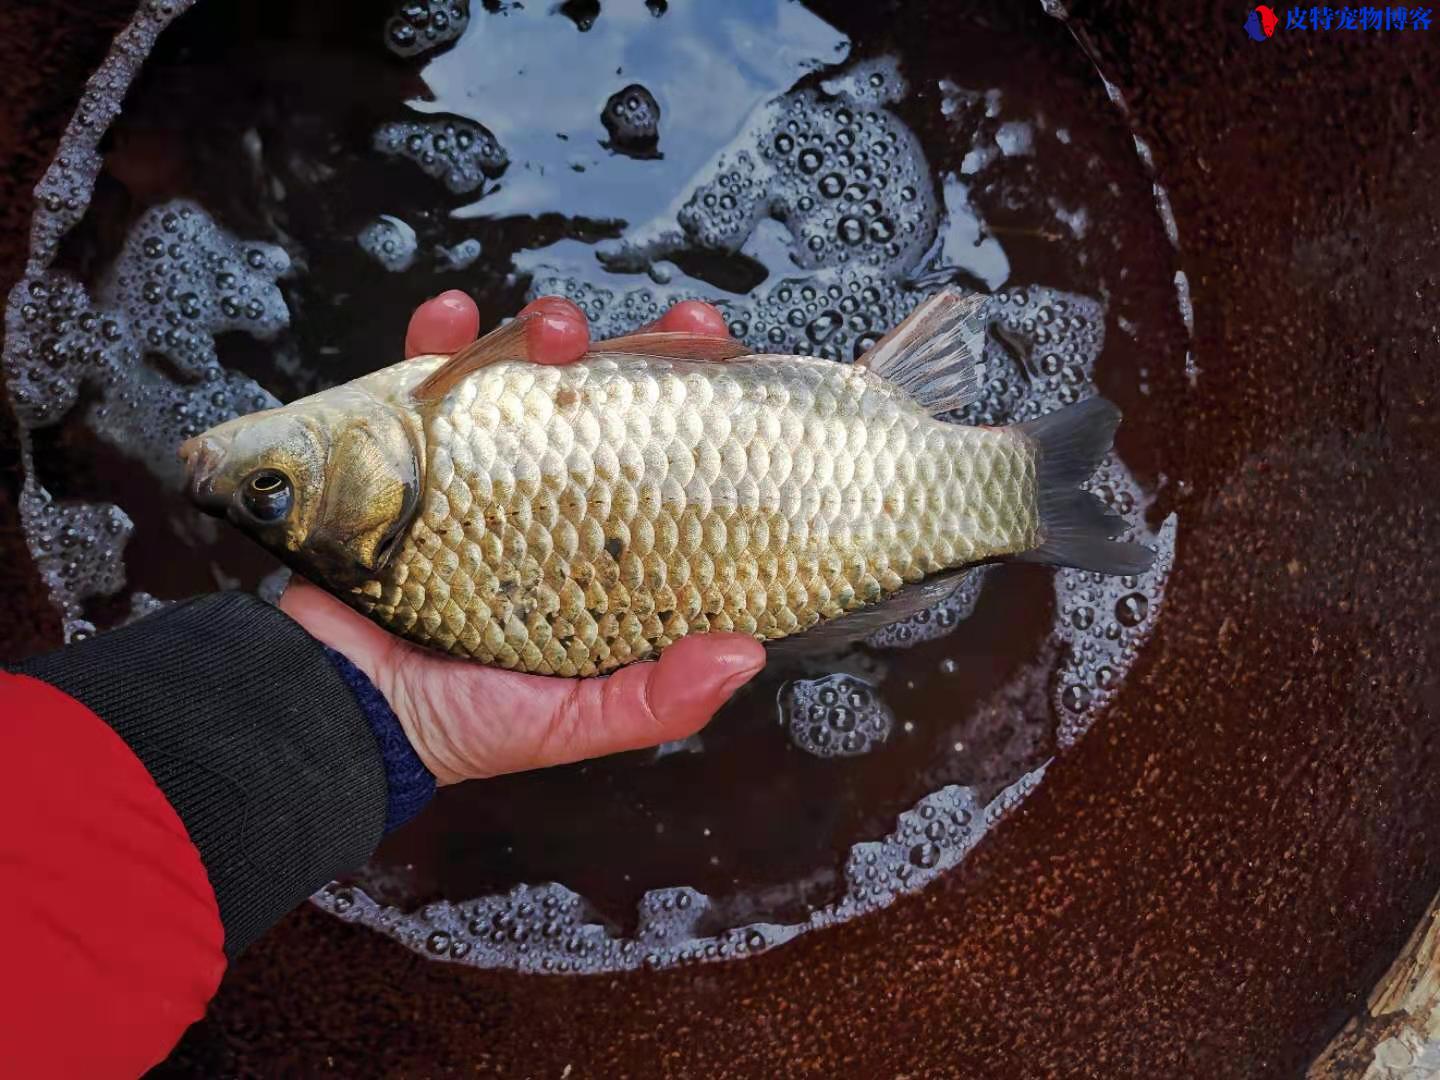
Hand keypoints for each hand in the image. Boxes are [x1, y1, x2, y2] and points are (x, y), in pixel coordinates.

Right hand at [281, 292, 763, 784]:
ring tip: (553, 335)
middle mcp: (547, 500)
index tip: (728, 363)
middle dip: (644, 346)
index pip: (667, 465)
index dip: (703, 406)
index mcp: (598, 551)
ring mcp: (476, 469)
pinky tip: (454, 319)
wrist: (332, 710)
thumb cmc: (459, 724)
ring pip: (525, 373)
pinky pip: (422, 376)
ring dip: (546, 331)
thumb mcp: (570, 723)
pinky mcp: (401, 450)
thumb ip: (653, 701)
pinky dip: (438, 334)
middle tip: (670, 328)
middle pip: (609, 401)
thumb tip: (742, 654)